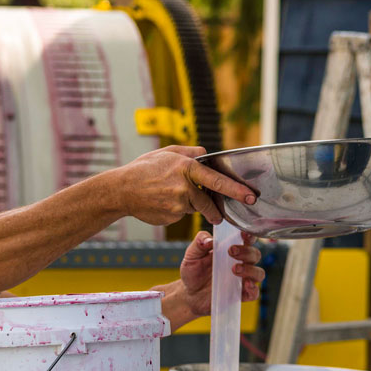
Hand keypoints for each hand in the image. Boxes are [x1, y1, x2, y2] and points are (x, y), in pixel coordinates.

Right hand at [111, 145, 255, 225]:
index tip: (250, 196)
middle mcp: (184, 187)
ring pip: (193, 207)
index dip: (235, 189)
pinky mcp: (171, 217)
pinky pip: (180, 214)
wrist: (121, 190)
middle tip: (220, 214)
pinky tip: (161, 202)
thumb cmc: (143, 169)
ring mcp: (177, 204)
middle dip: (215, 210)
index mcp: (186, 168)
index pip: (217, 180)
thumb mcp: (166, 152)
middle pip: (208, 201)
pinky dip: (175, 210)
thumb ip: (189, 152)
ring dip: (189, 204)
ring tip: (169, 196)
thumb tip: (206, 154)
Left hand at [155, 230, 264, 331]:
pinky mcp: (241, 295)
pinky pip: (254, 293)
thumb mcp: (191, 256)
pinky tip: (245, 285)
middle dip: (246, 251)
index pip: (246, 239)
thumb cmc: (193, 272)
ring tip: (234, 269)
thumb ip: (198, 244)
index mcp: (231, 250)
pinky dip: (253, 289)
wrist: (189, 294)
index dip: (249, 235)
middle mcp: (241, 263)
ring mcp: (242, 280)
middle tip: (231, 251)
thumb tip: (208, 240)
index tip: (243, 234)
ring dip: (250, 269)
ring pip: (258, 273)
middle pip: (255, 254)